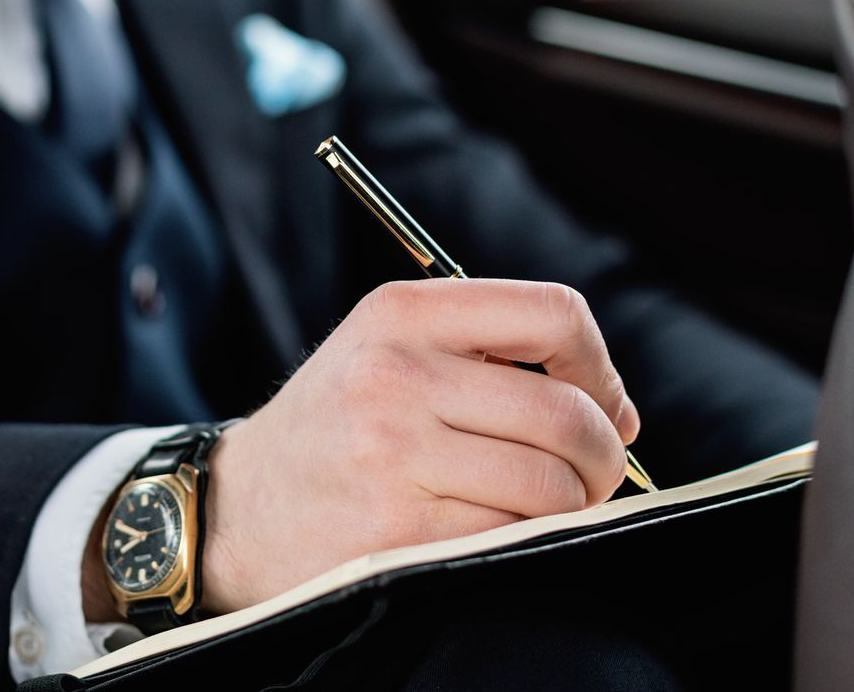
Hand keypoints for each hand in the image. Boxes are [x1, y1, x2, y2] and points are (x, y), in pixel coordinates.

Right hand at [199, 279, 637, 613]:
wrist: (238, 507)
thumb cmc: (337, 427)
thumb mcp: (389, 349)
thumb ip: (488, 354)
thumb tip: (615, 410)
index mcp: (403, 312)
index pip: (553, 314)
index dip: (601, 366)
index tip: (606, 404)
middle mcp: (396, 372)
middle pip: (565, 412)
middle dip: (603, 456)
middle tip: (596, 476)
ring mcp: (394, 450)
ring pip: (548, 484)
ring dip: (570, 506)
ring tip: (547, 507)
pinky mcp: (396, 524)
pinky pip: (510, 536)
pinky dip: (523, 540)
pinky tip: (495, 531)